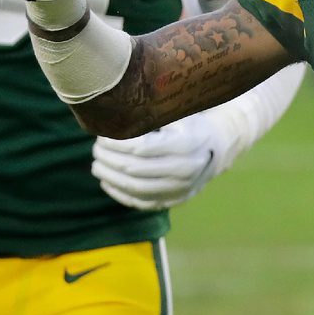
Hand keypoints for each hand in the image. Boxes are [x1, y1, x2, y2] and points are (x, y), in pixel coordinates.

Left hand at [92, 113, 222, 210]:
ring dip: (111, 177)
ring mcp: (180, 189)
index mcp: (186, 144)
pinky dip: (120, 194)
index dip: (116, 144)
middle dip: (109, 159)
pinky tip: (107, 182)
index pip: (142, 148)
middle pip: (135, 169)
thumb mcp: (178, 113)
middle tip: (96, 149)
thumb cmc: (191, 124)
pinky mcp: (174, 201)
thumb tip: (115, 111)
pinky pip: (141, 202)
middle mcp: (185, 169)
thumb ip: (151, 114)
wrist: (217, 148)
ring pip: (136, 188)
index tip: (102, 136)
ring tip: (97, 165)